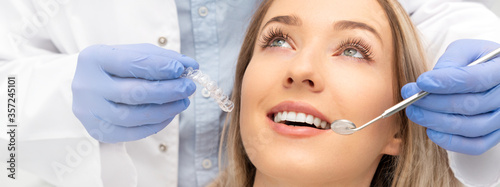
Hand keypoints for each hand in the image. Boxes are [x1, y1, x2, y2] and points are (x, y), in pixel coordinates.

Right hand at [72, 44, 197, 142]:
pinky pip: (132, 133)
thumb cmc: (116, 68)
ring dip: (165, 110)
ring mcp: (90, 111)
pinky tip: (170, 115)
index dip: (158, 66)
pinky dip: (156, 124)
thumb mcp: (134, 54)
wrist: (89, 87)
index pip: (129, 63)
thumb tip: (190, 66)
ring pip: (134, 116)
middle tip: (188, 87)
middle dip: (167, 90)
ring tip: (183, 101)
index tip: (181, 69)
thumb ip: (161, 57)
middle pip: (134, 92)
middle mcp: (87, 85)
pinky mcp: (97, 130)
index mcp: (94, 58)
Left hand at [402, 39, 499, 154]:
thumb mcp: (466, 50)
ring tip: (414, 111)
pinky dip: (451, 141)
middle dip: (433, 103)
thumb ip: (450, 60)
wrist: (491, 74)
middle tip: (410, 97)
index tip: (421, 82)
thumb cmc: (477, 60)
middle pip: (470, 105)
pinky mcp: (496, 135)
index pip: (474, 79)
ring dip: (436, 121)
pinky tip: (431, 130)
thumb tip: (429, 81)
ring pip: (471, 127)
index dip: (445, 82)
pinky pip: (476, 146)